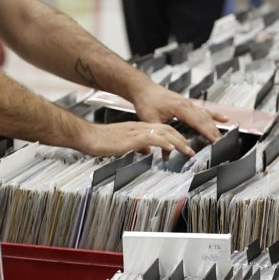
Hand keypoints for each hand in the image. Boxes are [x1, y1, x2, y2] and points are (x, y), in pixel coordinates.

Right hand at [78, 121, 196, 158]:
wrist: (87, 136)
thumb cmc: (100, 141)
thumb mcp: (122, 144)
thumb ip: (136, 146)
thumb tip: (146, 151)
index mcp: (137, 128)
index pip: (162, 129)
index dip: (175, 136)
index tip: (184, 145)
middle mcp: (139, 127)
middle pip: (166, 129)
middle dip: (182, 139)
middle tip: (191, 149)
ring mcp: (135, 132)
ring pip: (162, 133)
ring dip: (177, 142)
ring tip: (187, 150)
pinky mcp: (130, 138)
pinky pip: (151, 138)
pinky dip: (163, 143)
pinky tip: (170, 148)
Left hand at [131, 83, 222, 142]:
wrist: (144, 89)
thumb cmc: (146, 101)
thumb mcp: (150, 120)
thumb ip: (157, 136)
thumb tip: (162, 152)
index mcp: (180, 107)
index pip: (198, 122)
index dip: (207, 132)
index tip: (215, 140)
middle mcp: (187, 104)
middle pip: (205, 119)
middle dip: (214, 132)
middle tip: (221, 144)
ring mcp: (188, 104)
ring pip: (206, 115)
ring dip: (215, 126)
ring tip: (222, 137)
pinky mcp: (187, 104)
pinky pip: (204, 110)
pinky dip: (214, 115)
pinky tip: (223, 119)